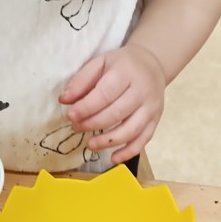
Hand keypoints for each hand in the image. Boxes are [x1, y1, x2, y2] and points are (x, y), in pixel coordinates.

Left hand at [58, 45, 165, 164]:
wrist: (152, 64)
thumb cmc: (122, 65)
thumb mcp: (100, 63)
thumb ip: (81, 80)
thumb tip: (64, 100)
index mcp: (126, 73)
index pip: (105, 94)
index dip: (86, 107)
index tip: (71, 115)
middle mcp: (142, 91)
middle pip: (117, 113)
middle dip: (93, 124)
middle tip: (76, 127)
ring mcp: (151, 108)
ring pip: (131, 129)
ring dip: (108, 141)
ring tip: (90, 144)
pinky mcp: (155, 120)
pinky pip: (143, 140)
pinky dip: (129, 152)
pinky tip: (113, 159)